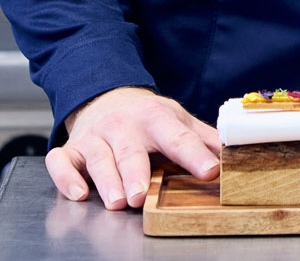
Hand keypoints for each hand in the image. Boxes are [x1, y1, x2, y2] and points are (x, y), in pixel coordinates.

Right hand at [45, 86, 219, 209]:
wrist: (108, 97)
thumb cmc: (148, 118)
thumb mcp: (179, 121)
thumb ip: (205, 139)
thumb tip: (237, 152)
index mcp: (156, 118)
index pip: (178, 137)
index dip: (194, 154)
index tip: (209, 171)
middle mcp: (123, 126)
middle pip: (131, 150)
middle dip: (135, 173)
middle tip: (140, 195)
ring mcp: (95, 137)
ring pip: (98, 157)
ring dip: (106, 180)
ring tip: (116, 202)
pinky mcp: (72, 148)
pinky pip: (62, 161)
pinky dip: (66, 177)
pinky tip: (77, 193)